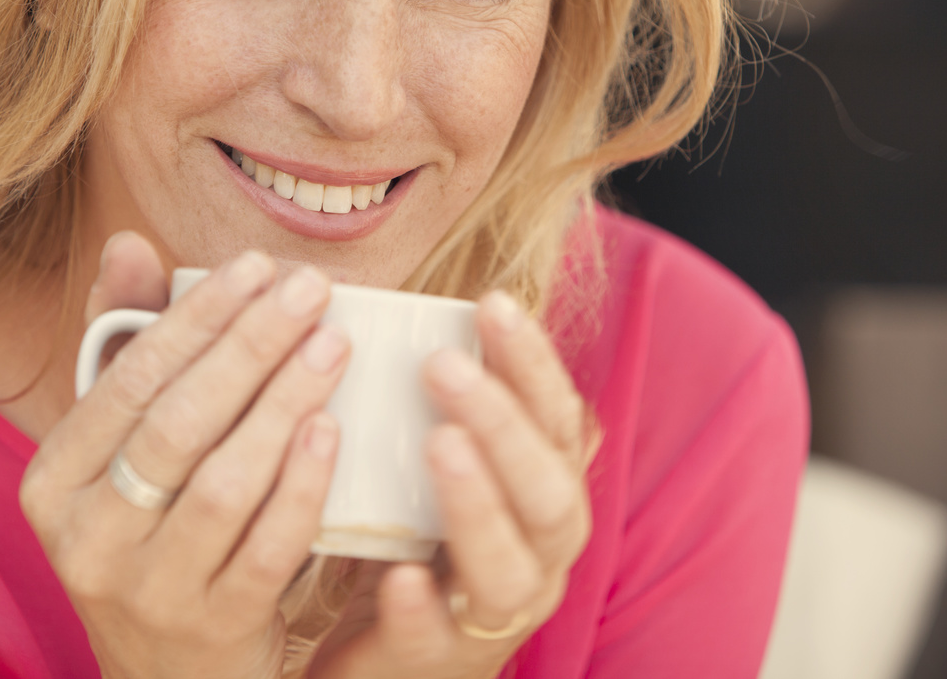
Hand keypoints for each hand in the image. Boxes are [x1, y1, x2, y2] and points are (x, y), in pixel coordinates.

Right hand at [21, 233, 348, 678]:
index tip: (259, 265)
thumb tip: (128, 241)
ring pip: (223, 482)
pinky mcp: (213, 627)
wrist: (168, 674)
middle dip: (250, 345)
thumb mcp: (123, 447)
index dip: (197, 316)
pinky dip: (302, 485)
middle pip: (178, 423)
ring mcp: (148, 590)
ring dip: (283, 402)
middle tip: (311, 289)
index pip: (128, 380)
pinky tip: (332, 428)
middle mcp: (86, 538)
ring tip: (334, 342)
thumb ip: (126, 344)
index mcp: (52, 481)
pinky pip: (266, 548)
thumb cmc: (153, 529)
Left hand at [308, 291, 591, 678]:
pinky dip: (422, 606)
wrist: (391, 661)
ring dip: (477, 502)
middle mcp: (541, 555)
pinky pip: (437, 638)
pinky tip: (400, 575)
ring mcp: (493, 615)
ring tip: (439, 445)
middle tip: (444, 364)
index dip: (532, 364)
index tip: (492, 303)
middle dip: (501, 422)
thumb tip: (414, 309)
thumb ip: (447, 408)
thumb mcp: (445, 470)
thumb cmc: (422, 543)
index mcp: (547, 495)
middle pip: (546, 489)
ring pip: (508, 566)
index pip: (556, 421)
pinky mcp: (437, 661)